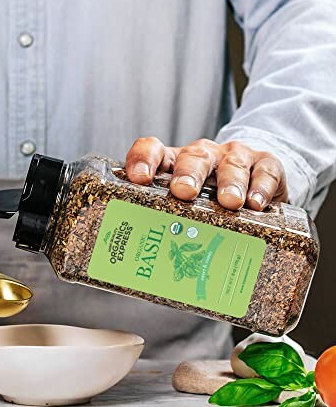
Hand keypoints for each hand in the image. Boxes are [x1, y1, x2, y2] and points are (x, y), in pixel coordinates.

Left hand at [125, 137, 287, 210]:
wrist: (255, 179)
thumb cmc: (209, 198)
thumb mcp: (185, 204)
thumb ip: (166, 220)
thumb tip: (144, 256)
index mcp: (175, 162)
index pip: (153, 150)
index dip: (144, 160)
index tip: (139, 178)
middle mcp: (203, 155)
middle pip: (193, 157)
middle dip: (187, 174)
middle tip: (184, 192)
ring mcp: (234, 157)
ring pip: (231, 164)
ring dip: (229, 183)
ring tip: (229, 202)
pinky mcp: (265, 163)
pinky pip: (265, 171)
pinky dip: (261, 187)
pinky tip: (256, 204)